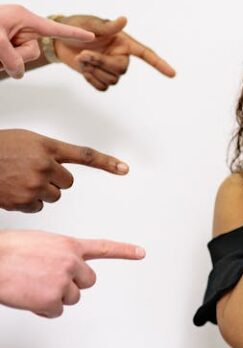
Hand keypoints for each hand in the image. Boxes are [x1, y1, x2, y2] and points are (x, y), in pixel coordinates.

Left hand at [0, 5, 94, 78]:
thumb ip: (12, 58)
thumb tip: (19, 72)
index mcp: (25, 18)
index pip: (56, 29)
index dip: (75, 34)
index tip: (92, 36)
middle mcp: (22, 28)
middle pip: (32, 51)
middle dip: (17, 57)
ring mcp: (14, 36)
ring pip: (21, 59)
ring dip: (6, 62)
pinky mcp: (7, 44)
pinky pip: (11, 61)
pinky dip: (1, 63)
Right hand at [0, 129, 128, 212]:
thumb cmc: (0, 149)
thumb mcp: (27, 141)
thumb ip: (48, 152)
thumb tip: (62, 171)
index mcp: (46, 146)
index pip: (83, 155)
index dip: (106, 163)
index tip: (125, 169)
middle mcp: (44, 165)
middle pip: (67, 183)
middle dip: (53, 179)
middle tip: (31, 171)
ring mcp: (34, 184)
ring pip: (54, 196)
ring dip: (41, 191)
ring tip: (19, 179)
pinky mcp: (24, 200)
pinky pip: (38, 207)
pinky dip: (28, 202)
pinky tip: (13, 190)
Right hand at [0, 230, 144, 317]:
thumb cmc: (7, 251)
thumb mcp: (38, 242)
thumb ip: (56, 253)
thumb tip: (58, 267)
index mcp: (68, 245)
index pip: (103, 247)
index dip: (124, 251)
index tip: (141, 252)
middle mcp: (71, 262)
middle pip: (87, 282)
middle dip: (72, 284)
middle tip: (48, 280)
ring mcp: (63, 281)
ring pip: (71, 298)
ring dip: (55, 297)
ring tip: (32, 285)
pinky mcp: (53, 299)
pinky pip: (55, 311)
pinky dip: (43, 309)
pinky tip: (28, 297)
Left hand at [53, 14, 174, 90]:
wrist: (58, 41)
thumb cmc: (75, 26)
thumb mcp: (89, 24)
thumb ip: (107, 27)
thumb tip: (123, 20)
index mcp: (123, 42)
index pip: (146, 54)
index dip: (159, 64)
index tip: (172, 74)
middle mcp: (121, 56)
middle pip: (122, 70)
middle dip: (101, 63)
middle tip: (83, 54)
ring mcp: (111, 68)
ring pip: (112, 80)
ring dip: (93, 71)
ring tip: (81, 58)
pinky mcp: (101, 78)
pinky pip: (102, 87)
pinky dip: (91, 80)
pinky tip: (84, 70)